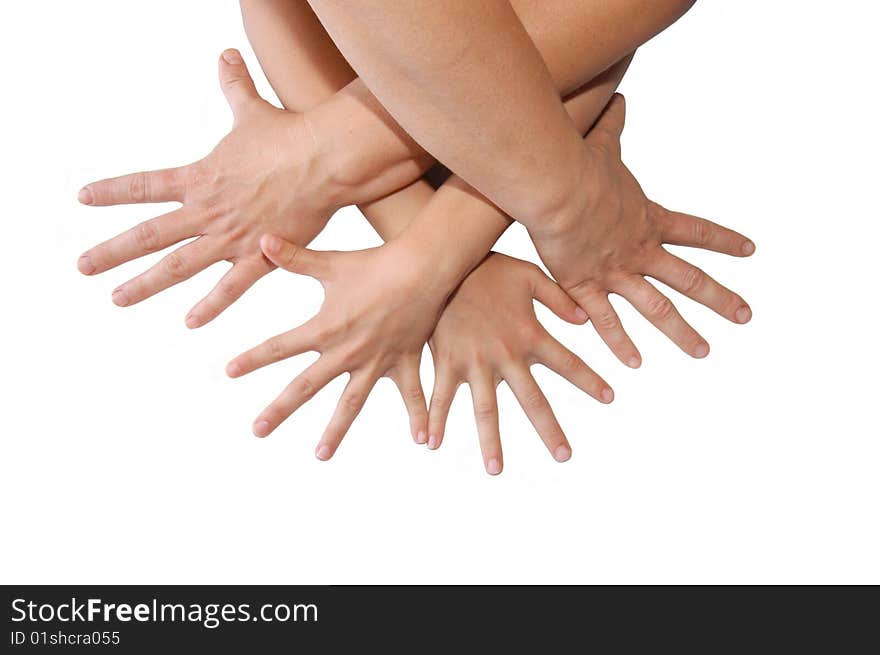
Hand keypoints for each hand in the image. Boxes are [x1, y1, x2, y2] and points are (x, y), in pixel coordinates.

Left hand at [77, 50, 340, 326]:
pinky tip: (190, 322)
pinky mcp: (258, 254)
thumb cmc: (289, 136)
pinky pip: (230, 286)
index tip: (83, 197)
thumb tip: (227, 56)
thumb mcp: (252, 110)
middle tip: (83, 267)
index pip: (144, 185)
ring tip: (118, 298)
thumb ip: (235, 87)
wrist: (322, 160)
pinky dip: (210, 305)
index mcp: (199, 177)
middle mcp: (205, 210)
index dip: (112, 191)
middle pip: (148, 235)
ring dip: (144, 284)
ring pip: (177, 265)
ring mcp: (229, 235)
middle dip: (111, 251)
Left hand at [227, 234, 449, 457]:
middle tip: (257, 431)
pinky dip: (417, 417)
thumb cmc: (374, 263)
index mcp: (324, 329)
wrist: (420, 269)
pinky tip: (423, 442)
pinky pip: (411, 394)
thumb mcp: (330, 262)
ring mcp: (375, 361)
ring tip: (320, 455)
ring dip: (335, 431)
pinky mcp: (403, 361)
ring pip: (351, 403)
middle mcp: (346, 352)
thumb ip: (294, 257)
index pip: (279, 347)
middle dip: (279, 409)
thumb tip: (261, 239)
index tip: (228, 372)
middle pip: (305, 387)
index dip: (252, 358)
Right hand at [426, 253, 612, 474]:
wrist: (445, 263)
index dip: (590, 381)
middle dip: (550, 430)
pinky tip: (430, 443)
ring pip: (486, 409)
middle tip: (564, 456)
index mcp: (529, 335)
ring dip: (491, 441)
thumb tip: (587, 319)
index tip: (611, 398)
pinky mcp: (447, 361)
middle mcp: (506, 356)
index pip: (568, 363)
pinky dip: (435, 419)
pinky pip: (441, 395)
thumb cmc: (488, 268)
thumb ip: (558, 299)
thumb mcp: (530, 276)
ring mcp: (475, 362)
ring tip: (496, 470)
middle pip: (533, 400)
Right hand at [529, 94, 754, 366]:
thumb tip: (618, 96)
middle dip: (719, 298)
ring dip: (682, 331)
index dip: (723, 241)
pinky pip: (606, 319)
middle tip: (745, 316)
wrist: (558, 188)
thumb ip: (612, 127)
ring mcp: (616, 270)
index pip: (696, 231)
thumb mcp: (602, 145)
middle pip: (689, 278)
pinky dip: (620, 342)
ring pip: (657, 306)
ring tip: (703, 352)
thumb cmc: (579, 166)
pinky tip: (634, 364)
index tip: (750, 250)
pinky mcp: (585, 285)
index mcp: (647, 219)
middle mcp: (640, 249)